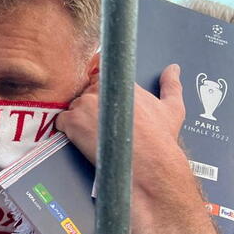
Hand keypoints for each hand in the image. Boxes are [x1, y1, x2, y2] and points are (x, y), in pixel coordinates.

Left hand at [56, 63, 184, 172]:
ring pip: (72, 106)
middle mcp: (101, 89)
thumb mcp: (172, 107)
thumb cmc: (160, 139)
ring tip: (93, 134)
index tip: (102, 101)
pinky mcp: (72, 122)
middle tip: (100, 123)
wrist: (150, 164)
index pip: (101, 77)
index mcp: (122, 82)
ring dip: (78, 118)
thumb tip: (173, 70)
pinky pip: (60, 121)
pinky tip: (80, 138)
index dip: (100, 91)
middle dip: (90, 106)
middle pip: (85, 92)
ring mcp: (84, 105)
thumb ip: (171, 84)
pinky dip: (66, 130)